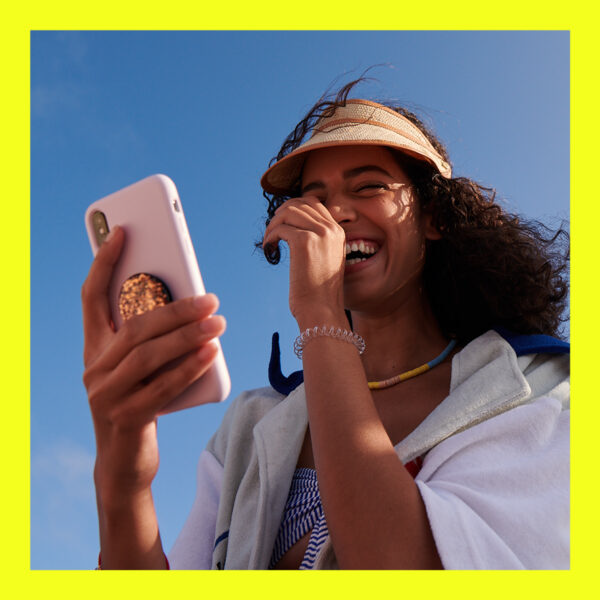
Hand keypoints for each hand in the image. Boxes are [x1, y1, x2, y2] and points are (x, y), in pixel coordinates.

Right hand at [81, 227, 225, 500]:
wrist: (125, 463)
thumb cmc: (139, 402)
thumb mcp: (139, 368)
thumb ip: (152, 340)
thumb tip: (190, 306)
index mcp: (94, 349)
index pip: (91, 297)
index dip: (104, 263)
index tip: (122, 233)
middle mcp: (94, 369)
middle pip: (134, 327)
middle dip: (174, 309)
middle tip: (211, 299)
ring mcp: (107, 395)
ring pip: (149, 355)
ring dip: (188, 335)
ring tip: (219, 322)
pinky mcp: (127, 418)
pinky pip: (162, 387)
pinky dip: (189, 367)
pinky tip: (211, 353)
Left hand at [263, 196, 346, 323]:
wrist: (322, 310)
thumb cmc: (319, 292)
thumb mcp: (324, 260)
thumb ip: (316, 241)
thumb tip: (290, 226)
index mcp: (338, 232)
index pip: (314, 203)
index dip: (293, 208)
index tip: (282, 223)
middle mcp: (332, 229)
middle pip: (300, 203)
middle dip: (281, 213)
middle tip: (272, 231)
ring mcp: (320, 234)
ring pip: (288, 212)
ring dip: (273, 224)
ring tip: (269, 242)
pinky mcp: (304, 242)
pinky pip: (280, 228)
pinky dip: (270, 237)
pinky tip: (270, 250)